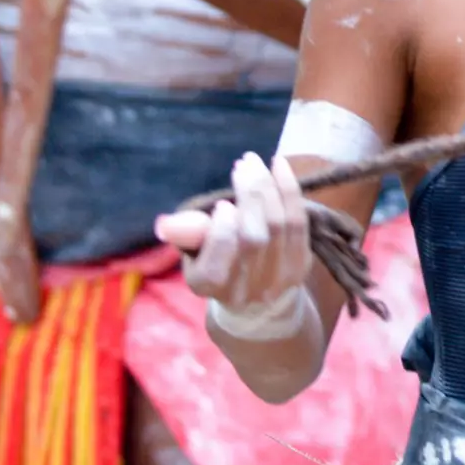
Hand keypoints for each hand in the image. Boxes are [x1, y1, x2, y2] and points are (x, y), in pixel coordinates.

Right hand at [155, 153, 313, 337]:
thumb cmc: (219, 265)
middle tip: (243, 164)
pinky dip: (289, 190)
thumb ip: (186, 235)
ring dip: (269, 187)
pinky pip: (299, 222)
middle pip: (253, 238)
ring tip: (255, 163)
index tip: (223, 204)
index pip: (218, 262)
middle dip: (250, 195)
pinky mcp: (299, 266)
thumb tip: (165, 224)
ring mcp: (276, 280)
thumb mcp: (194, 252)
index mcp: (208, 287)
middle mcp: (244, 290)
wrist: (256, 301)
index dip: (222, 229)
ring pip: (279, 226)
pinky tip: (279, 165)